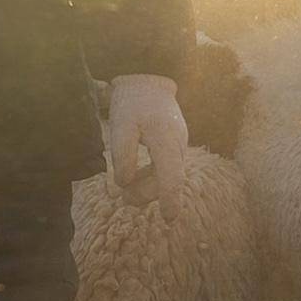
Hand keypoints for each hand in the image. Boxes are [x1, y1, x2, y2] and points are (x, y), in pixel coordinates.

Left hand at [105, 73, 188, 201]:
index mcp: (167, 139)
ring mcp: (179, 145)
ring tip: (125, 194)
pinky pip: (166, 168)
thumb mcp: (121, 125)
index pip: (172, 176)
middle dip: (148, 194)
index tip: (169, 220)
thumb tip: (125, 183)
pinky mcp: (174, 145)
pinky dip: (152, 177)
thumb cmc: (132, 103)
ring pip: (167, 176)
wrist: (147, 81)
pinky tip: (136, 179)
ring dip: (148, 187)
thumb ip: (123, 155)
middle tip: (123, 199)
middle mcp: (178, 145)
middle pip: (168, 180)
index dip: (171, 200)